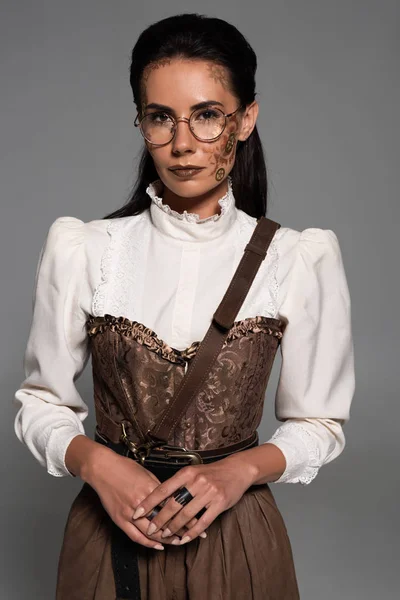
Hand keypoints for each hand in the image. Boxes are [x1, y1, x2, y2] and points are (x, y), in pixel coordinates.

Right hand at [85, 446, 199, 548]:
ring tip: (177, 542)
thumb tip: (171, 497)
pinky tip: (157, 546)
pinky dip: (147, 543)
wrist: (103, 468)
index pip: (172, 506)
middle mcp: (141, 503)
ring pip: (151, 532)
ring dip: (165, 539)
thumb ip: (158, 487)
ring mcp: (129, 513)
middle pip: (164, 521)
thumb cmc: (124, 467)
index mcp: (150, 489)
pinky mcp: (120, 519)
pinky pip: (135, 535)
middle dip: (179, 529)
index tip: (197, 520)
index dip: (185, 515)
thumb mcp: (146, 473)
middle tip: (192, 535)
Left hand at [131, 454, 256, 544]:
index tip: (137, 512)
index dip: (149, 502)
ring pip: (186, 515)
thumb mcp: (193, 472)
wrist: (237, 469)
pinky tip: (184, 538)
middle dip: (159, 519)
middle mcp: (197, 482)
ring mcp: (209, 492)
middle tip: (150, 529)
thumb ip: (179, 484)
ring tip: (165, 535)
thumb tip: (159, 500)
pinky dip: (192, 532)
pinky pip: (203, 521)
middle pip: (173, 504)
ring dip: (174, 528)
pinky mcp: (220, 503)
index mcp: (187, 473)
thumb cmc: (212, 472)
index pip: (163, 489)